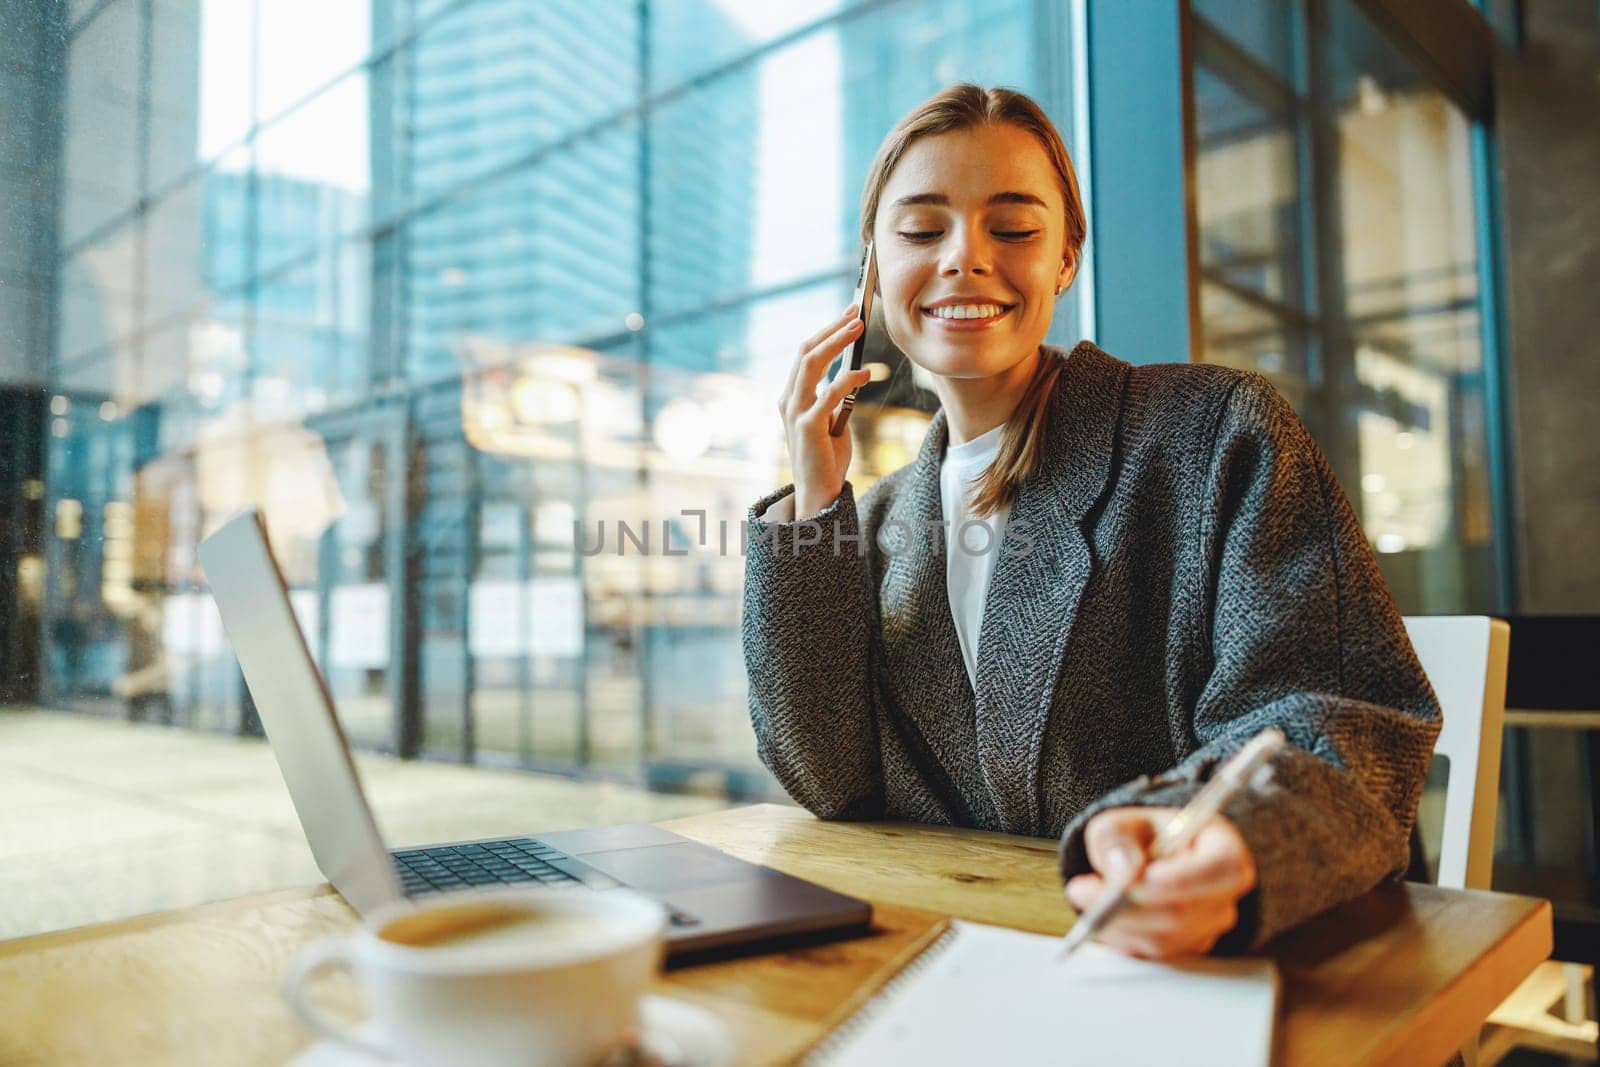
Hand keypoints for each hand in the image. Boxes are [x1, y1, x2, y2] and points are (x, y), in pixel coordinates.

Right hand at [778, 304, 872, 517]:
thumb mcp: (831, 419)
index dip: (827, 330)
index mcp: (792, 395)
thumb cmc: (827, 456)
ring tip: (859, 328)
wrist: (819, 493)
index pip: (806, 353)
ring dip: (836, 342)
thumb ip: (834, 396)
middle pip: (806, 351)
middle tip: (857, 312)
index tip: (850, 313)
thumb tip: (852, 370)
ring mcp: (795, 413)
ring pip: (811, 365)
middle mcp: (789, 400)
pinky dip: (847, 379)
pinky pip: (828, 394)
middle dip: (832, 329)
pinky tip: (865, 373)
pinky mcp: (807, 427)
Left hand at [1063, 806, 1255, 959]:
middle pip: (1183, 911)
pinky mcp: (1187, 948)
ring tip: (1086, 897)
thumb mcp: (1122, 822)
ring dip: (1117, 923)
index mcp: (1223, 849)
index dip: (1182, 879)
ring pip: (1164, 939)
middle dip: (1126, 905)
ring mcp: (1209, 926)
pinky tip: (1102, 916)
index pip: (1222, 868)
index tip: (1141, 878)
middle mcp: (1224, 893)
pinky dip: (1121, 938)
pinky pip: (1153, 954)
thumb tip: (1124, 872)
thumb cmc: (1143, 836)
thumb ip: (1117, 837)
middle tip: (1081, 889)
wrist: (1148, 857)